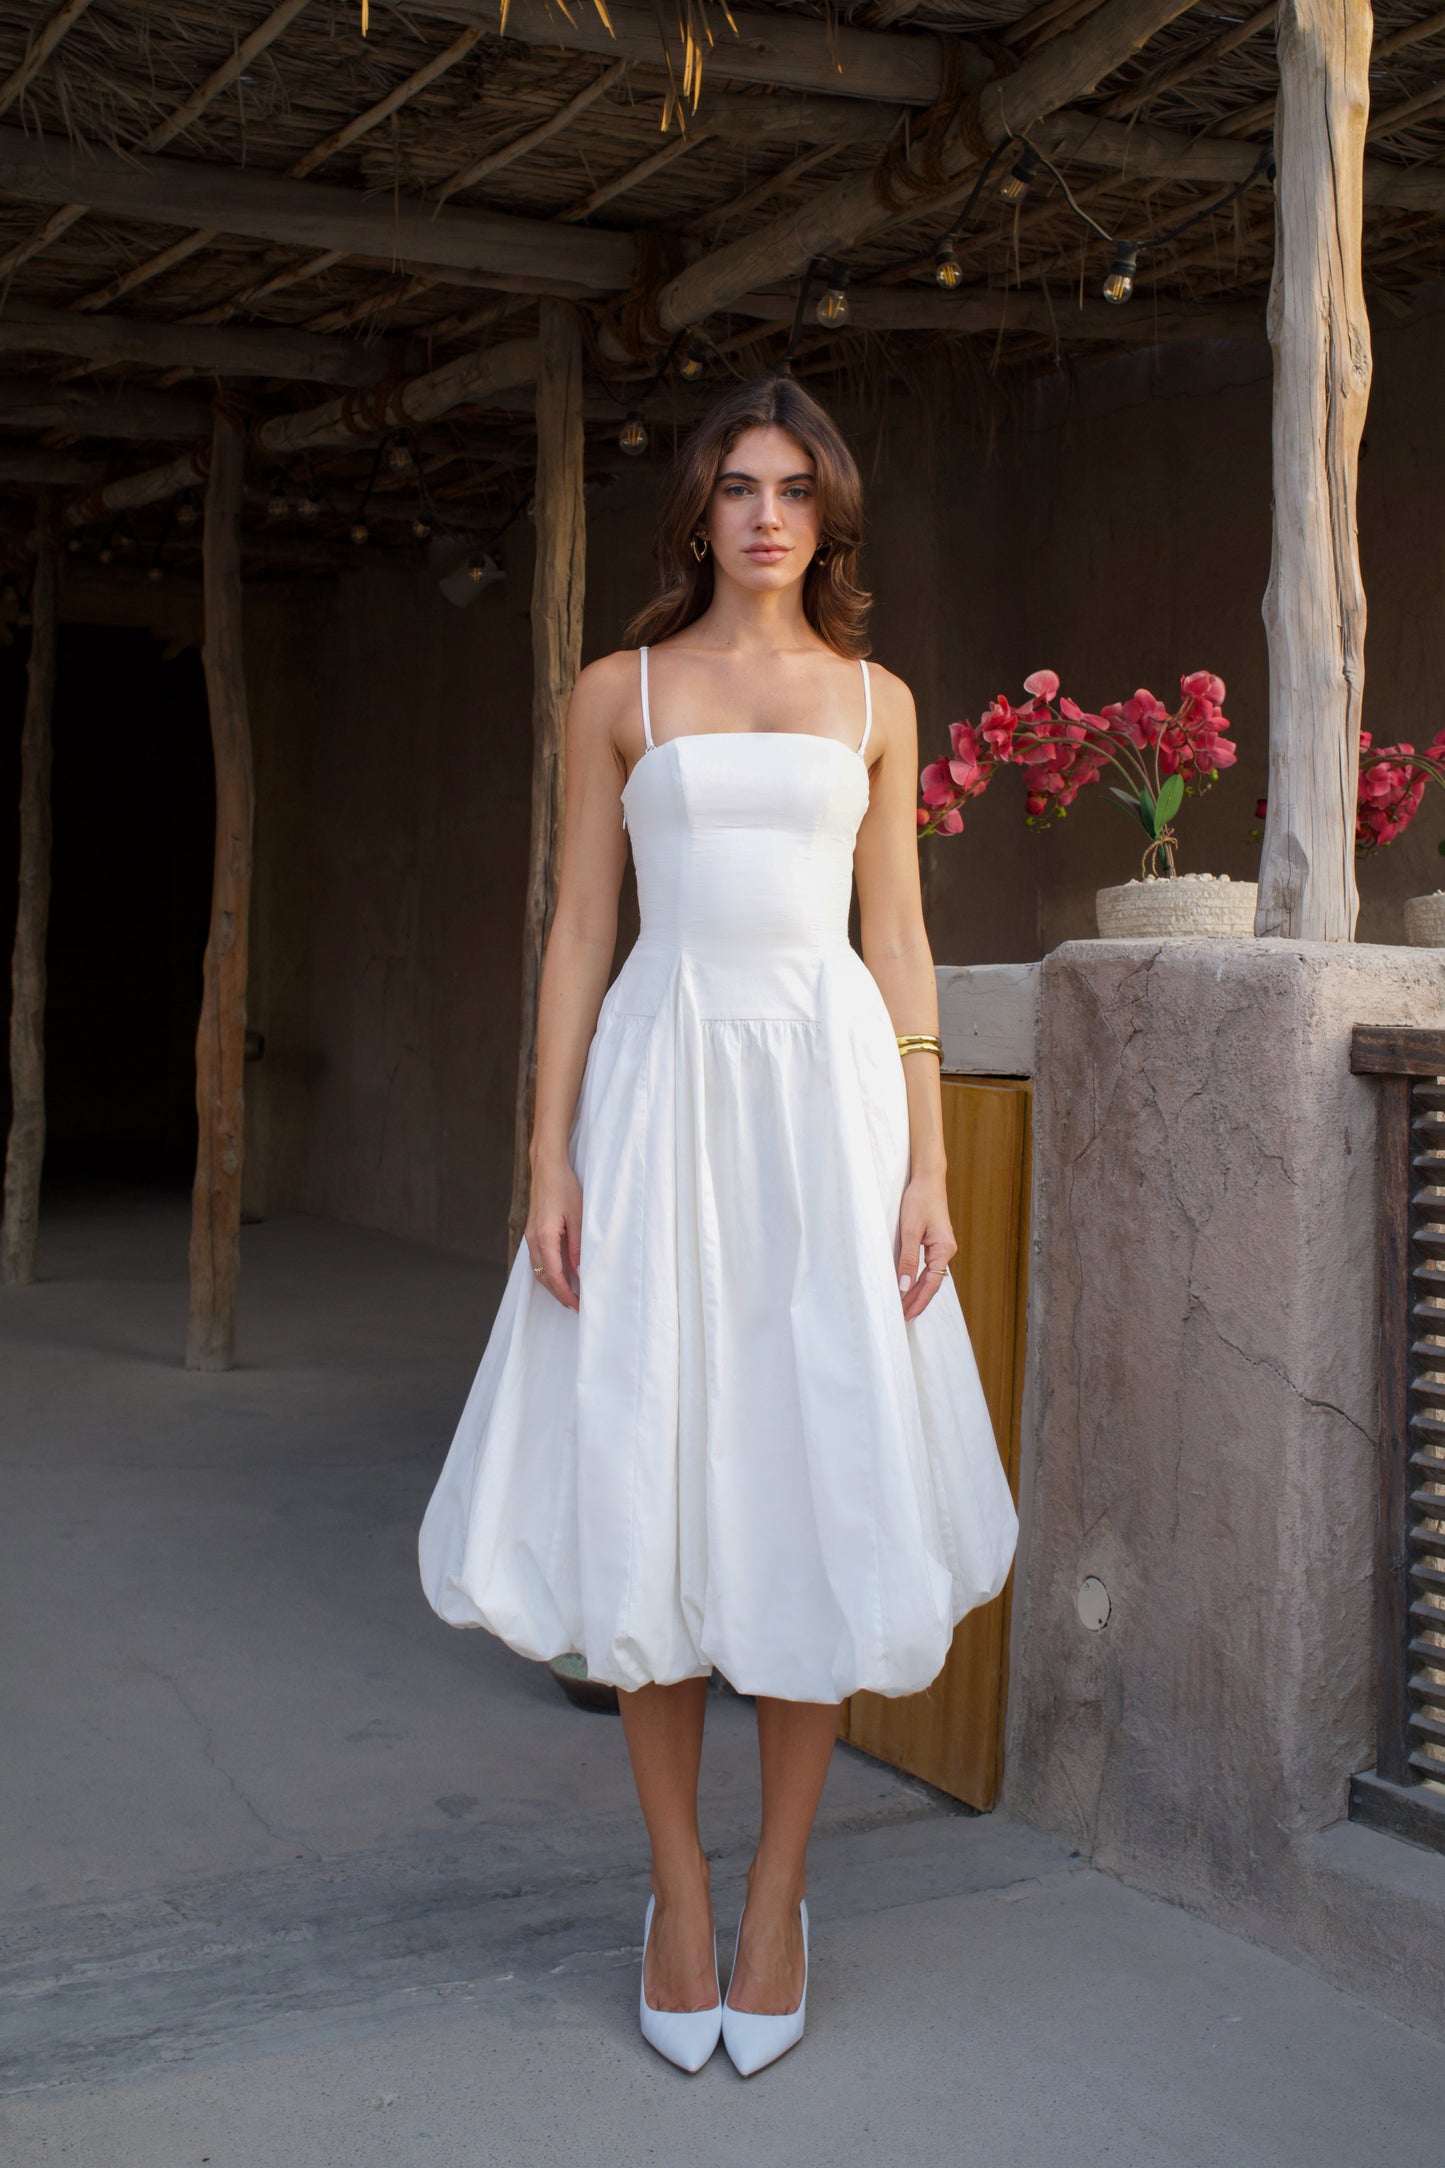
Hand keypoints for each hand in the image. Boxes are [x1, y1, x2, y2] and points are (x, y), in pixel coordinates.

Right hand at [525, 1157, 582, 1309]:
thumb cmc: (564, 1188)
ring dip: (552, 1284)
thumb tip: (579, 1272)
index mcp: (544, 1237)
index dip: (565, 1293)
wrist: (547, 1168)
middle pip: (542, 1277)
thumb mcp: (578, 1217)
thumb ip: (577, 1247)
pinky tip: (559, 1275)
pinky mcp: (532, 1232)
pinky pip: (538, 1259)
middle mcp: (533, 1239)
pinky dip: (547, 1272)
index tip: (577, 1305)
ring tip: (569, 1295)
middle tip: (575, 1306)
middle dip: (558, 1294)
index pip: (553, 1275)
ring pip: (538, 1270)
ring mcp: (530, 1236)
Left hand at [895, 1171, 955, 1322]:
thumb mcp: (909, 1230)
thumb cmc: (919, 1200)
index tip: (906, 1316)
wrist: (928, 1179)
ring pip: (929, 1277)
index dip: (918, 1301)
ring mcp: (942, 1247)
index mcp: (944, 1249)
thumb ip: (907, 1259)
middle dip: (916, 1301)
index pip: (930, 1284)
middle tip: (901, 1318)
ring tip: (903, 1308)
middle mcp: (946, 1251)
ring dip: (917, 1292)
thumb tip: (904, 1286)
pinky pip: (927, 1267)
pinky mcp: (935, 1242)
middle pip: (931, 1283)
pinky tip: (909, 1287)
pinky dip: (918, 1279)